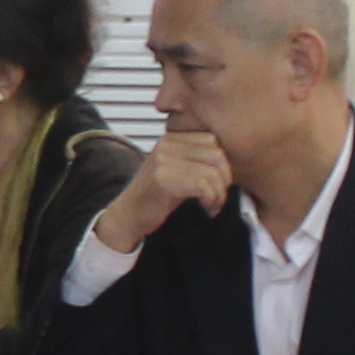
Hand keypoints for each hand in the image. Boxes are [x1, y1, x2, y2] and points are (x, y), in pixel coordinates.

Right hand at [97, 129, 237, 254]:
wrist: (127, 216)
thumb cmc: (155, 197)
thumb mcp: (174, 170)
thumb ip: (194, 159)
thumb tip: (227, 162)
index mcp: (170, 138)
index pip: (212, 140)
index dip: (222, 164)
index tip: (218, 184)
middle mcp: (166, 145)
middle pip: (216, 154)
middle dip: (225, 179)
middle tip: (218, 197)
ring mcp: (163, 161)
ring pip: (212, 171)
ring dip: (219, 193)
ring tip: (212, 205)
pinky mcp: (164, 180)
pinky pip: (203, 186)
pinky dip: (211, 200)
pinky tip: (207, 210)